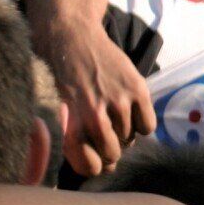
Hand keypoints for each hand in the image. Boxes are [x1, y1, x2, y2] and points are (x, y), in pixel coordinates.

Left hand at [34, 19, 152, 175]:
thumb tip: (101, 168)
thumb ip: (73, 137)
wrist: (70, 35)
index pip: (89, 167)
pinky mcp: (137, 89)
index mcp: (70, 124)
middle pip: (112, 155)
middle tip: (105, 136)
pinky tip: (130, 112)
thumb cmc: (59, 75)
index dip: (92, 167)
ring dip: (124, 134)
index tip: (93, 159)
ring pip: (130, 140)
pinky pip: (148, 127)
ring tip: (113, 116)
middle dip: (109, 151)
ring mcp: (118, 102)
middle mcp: (94, 116)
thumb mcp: (55, 109)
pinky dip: (141, 124)